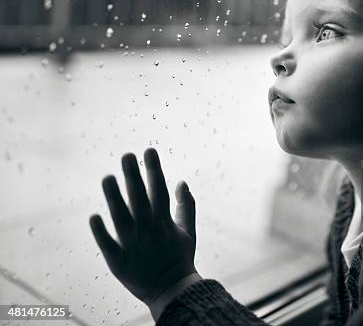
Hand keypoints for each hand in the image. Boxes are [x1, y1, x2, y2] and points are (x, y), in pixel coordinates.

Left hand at [89, 148, 197, 305]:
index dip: (154, 169)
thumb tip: (182, 182)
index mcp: (164, 222)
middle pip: (139, 199)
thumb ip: (186, 206)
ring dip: (114, 198)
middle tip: (126, 155)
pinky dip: (101, 232)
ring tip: (107, 178)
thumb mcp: (188, 231)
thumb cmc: (179, 258)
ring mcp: (133, 245)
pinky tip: (94, 217)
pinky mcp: (119, 261)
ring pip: (121, 218)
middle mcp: (148, 231)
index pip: (158, 190)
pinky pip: (108, 244)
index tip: (149, 151)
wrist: (172, 291)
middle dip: (133, 176)